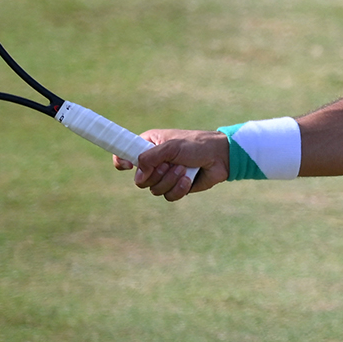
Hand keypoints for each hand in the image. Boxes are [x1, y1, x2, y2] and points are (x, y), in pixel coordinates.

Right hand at [113, 129, 229, 200]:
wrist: (220, 156)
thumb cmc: (196, 145)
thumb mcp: (170, 146)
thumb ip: (150, 158)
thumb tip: (137, 176)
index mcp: (148, 145)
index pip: (125, 154)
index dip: (122, 161)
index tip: (128, 165)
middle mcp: (154, 161)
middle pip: (140, 179)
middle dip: (156, 174)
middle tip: (170, 164)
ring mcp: (165, 176)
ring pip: (154, 189)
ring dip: (170, 180)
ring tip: (183, 169)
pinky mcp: (176, 187)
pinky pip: (168, 196)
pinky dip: (178, 189)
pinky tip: (188, 180)